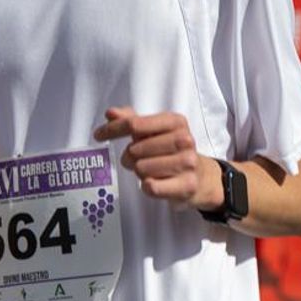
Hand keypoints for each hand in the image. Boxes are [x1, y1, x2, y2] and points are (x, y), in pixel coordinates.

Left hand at [94, 107, 221, 208]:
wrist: (201, 177)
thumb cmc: (171, 151)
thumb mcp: (155, 131)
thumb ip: (132, 120)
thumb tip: (111, 113)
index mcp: (175, 121)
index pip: (134, 124)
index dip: (112, 130)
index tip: (98, 135)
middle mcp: (184, 140)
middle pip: (134, 149)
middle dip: (130, 157)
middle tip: (138, 159)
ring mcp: (187, 163)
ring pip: (140, 169)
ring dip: (140, 172)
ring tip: (151, 170)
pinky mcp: (186, 185)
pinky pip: (151, 187)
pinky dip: (148, 186)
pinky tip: (157, 182)